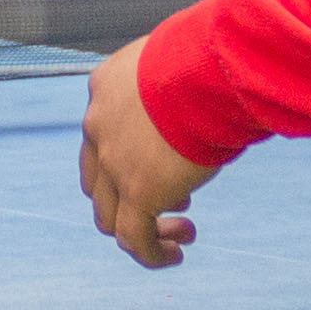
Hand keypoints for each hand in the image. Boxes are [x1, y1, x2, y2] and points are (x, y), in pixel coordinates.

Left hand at [80, 40, 210, 268]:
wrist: (210, 66)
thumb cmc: (213, 53)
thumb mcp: (184, 60)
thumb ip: (181, 83)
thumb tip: (211, 93)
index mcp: (105, 88)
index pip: (101, 133)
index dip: (129, 158)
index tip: (169, 163)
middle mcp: (98, 125)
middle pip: (97, 179)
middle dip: (131, 194)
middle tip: (176, 196)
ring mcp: (113, 162)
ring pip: (109, 216)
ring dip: (142, 228)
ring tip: (180, 231)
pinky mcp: (137, 192)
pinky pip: (133, 239)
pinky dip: (151, 253)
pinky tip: (174, 256)